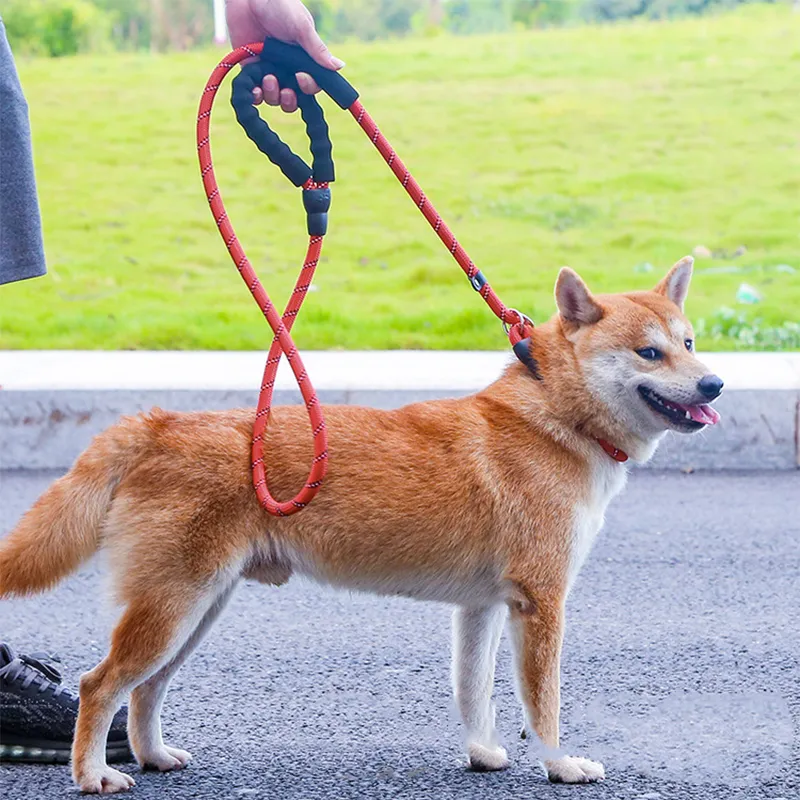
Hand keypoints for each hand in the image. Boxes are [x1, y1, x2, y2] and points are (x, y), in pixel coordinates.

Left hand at [225, 0, 342, 112]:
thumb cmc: (280, 7)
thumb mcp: (302, 27)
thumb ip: (318, 49)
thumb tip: (340, 67)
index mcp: (304, 61)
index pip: (311, 85)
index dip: (308, 87)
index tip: (301, 78)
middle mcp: (288, 70)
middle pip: (294, 99)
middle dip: (290, 100)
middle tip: (286, 91)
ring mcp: (269, 72)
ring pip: (275, 99)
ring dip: (273, 95)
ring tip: (269, 78)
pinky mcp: (251, 71)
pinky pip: (255, 94)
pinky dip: (256, 96)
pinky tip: (256, 89)